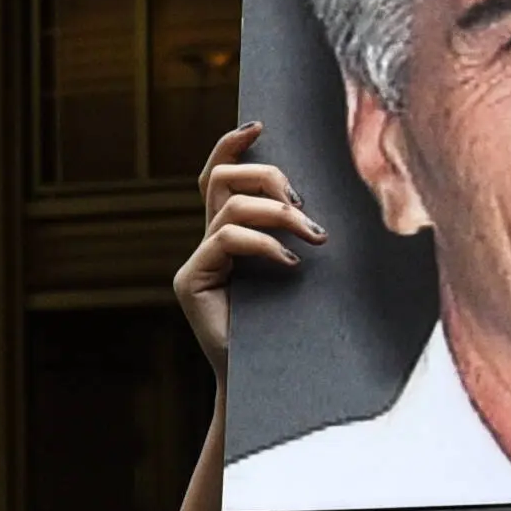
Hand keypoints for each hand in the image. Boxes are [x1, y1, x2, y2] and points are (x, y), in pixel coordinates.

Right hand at [174, 124, 328, 372]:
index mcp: (229, 237)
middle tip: (305, 206)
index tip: (260, 123)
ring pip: (229, 205)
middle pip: (220, 177)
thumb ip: (298, 235)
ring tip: (313, 237)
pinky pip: (225, 239)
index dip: (232, 144)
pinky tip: (291, 266)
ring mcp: (196, 263)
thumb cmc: (297, 331)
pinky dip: (263, 244)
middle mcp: (207, 245)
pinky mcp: (190, 283)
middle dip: (267, 176)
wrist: (270, 387)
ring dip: (279, 213)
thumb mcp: (304, 272)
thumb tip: (320, 199)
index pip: (218, 175)